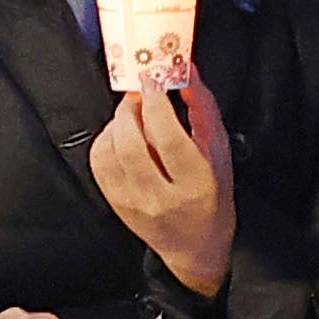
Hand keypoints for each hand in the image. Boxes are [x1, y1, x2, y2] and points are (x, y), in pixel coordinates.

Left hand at [89, 67, 236, 295]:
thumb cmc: (213, 196)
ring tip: (132, 113)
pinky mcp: (115, 204)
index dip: (156, 103)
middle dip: (130, 109)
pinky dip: (105, 140)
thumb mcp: (220, 151)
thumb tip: (187, 72)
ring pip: (110, 152)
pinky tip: (120, 134)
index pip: (168, 138)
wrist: (195, 246)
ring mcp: (132, 203)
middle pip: (131, 144)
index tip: (154, 80)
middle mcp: (159, 197)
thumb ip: (204, 109)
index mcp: (194, 184)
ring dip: (117, 122)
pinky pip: (98, 163)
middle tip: (139, 92)